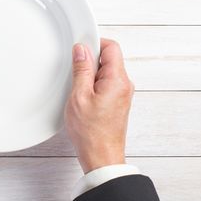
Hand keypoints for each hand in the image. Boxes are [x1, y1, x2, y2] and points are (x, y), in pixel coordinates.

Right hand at [65, 38, 133, 173]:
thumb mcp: (79, 96)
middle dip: (90, 60)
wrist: (101, 157)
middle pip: (109, 58)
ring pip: (106, 71)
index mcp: (118, 80)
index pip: (111, 47)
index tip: (80, 48)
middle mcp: (124, 85)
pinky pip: (106, 83)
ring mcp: (122, 94)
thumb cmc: (92, 133)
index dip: (94, 43)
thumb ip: (81, 70)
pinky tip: (83, 96)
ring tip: (79, 89)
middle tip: (76, 72)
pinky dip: (93, 84)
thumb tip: (81, 50)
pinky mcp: (117, 102)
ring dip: (91, 74)